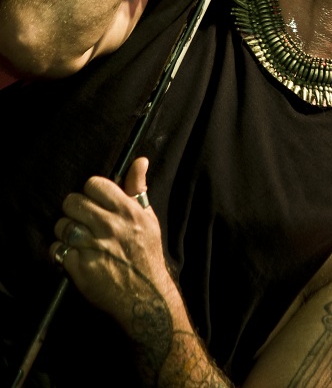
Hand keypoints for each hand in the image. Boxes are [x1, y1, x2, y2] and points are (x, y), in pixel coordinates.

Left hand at [50, 158, 176, 333]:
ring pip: (62, 225)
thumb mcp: (148, 218)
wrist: (145, 296)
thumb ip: (138, 188)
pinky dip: (61, 252)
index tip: (94, 202)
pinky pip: (57, 250)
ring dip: (65, 231)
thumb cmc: (146, 253)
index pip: (94, 184)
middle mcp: (110, 226)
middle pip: (73, 202)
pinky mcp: (80, 268)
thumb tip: (140, 160)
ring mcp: (94, 247)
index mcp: (127, 211)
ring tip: (75, 238)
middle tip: (81, 220)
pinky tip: (72, 255)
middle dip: (74, 210)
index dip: (90, 191)